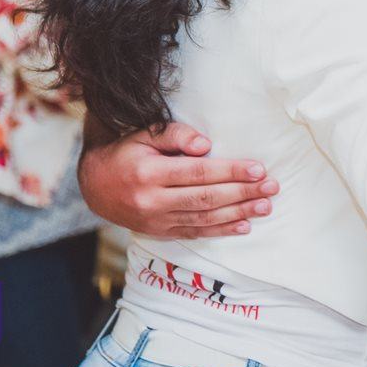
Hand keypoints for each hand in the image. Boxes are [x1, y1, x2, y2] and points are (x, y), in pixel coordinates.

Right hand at [77, 122, 278, 238]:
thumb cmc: (126, 153)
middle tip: (271, 188)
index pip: (198, 173)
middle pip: (206, 198)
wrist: (94, 186)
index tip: (258, 169)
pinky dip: (221, 231)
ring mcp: (156, 220)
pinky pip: (194, 233)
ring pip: (204, 218)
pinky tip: (244, 226)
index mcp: (149, 172)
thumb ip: (174, 135)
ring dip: (238, 213)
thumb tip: (205, 145)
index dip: (230, 172)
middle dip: (242, 193)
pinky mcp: (159, 232)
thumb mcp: (144, 134)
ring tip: (265, 206)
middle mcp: (152, 200)